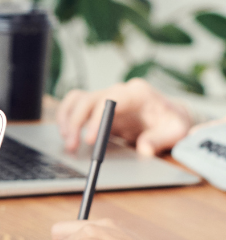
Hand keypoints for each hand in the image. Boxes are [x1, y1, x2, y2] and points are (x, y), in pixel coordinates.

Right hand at [56, 78, 192, 155]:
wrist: (169, 115)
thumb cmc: (172, 122)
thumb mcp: (175, 132)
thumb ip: (160, 140)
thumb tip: (144, 148)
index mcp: (138, 93)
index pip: (110, 100)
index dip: (96, 119)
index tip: (90, 140)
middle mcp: (119, 91)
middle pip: (88, 99)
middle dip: (76, 123)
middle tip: (72, 146)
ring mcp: (106, 96)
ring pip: (77, 99)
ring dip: (67, 119)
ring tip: (66, 142)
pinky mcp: (97, 105)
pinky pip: (75, 104)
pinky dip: (66, 117)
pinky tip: (66, 134)